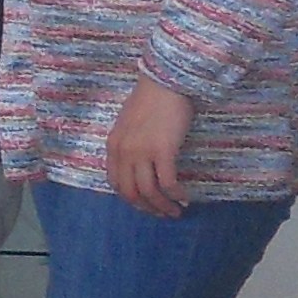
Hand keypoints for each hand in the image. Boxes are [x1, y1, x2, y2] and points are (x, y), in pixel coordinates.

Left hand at [105, 77, 195, 217]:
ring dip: (163, 206)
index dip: (130, 199)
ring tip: (175, 211)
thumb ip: (128, 145)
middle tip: (161, 214)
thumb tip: (137, 165)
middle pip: (130, 192)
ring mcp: (142, 153)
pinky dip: (175, 195)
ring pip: (149, 192)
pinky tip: (184, 198)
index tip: (144, 205)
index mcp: (113, 146)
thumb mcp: (128, 125)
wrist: (165, 83)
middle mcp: (124, 152)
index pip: (115, 183)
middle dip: (146, 208)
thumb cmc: (150, 101)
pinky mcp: (162, 151)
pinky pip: (167, 183)